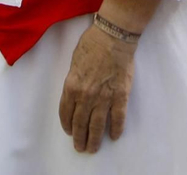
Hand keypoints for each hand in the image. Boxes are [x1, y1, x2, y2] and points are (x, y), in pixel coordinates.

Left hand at [58, 24, 136, 152]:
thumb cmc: (92, 44)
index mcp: (72, 87)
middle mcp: (86, 96)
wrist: (113, 37)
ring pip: (97, 125)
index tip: (69, 131)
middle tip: (80, 147)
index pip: (66, 112)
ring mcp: (104, 98)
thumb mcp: (74, 63)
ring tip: (93, 149)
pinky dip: (116, 129)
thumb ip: (73, 81)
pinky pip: (118, 118)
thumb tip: (75, 93)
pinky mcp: (120, 96)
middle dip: (79, 138)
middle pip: (80, 123)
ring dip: (94, 139)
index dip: (67, 124)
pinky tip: (114, 136)